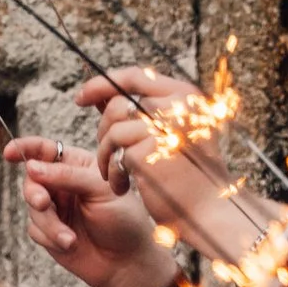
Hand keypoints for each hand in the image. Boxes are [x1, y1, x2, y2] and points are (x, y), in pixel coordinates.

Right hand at [3, 134, 181, 286]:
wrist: (125, 261)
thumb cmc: (123, 219)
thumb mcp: (100, 190)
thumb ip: (67, 176)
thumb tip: (32, 167)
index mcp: (79, 166)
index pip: (47, 151)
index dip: (26, 148)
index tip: (9, 152)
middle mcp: (63, 185)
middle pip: (32, 180)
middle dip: (35, 193)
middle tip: (43, 203)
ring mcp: (55, 209)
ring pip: (32, 208)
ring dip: (49, 224)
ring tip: (70, 238)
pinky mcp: (48, 232)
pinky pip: (34, 230)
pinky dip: (50, 238)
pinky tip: (70, 244)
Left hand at [74, 66, 280, 267]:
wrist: (206, 210)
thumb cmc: (187, 175)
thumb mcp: (169, 134)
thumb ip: (141, 113)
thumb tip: (99, 95)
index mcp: (186, 96)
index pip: (135, 76)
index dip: (102, 83)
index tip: (81, 98)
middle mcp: (179, 105)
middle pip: (118, 103)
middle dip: (102, 129)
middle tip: (108, 156)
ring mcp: (166, 126)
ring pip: (112, 130)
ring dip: (105, 155)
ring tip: (113, 175)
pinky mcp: (151, 150)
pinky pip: (114, 154)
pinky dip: (112, 173)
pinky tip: (122, 187)